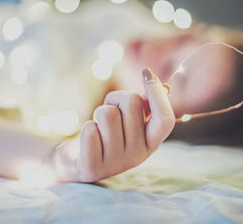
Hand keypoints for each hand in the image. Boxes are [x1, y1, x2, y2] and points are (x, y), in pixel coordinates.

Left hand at [51, 69, 174, 181]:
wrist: (77, 162)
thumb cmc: (105, 133)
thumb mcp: (126, 119)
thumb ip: (143, 105)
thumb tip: (159, 84)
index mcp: (151, 144)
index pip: (165, 120)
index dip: (157, 94)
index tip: (146, 73)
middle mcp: (137, 156)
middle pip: (132, 103)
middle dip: (116, 98)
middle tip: (107, 112)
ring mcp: (116, 164)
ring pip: (107, 114)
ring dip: (98, 113)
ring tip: (97, 126)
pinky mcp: (93, 168)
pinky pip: (89, 129)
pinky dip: (86, 127)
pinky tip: (87, 140)